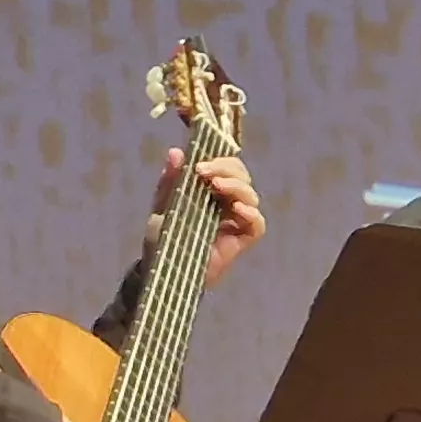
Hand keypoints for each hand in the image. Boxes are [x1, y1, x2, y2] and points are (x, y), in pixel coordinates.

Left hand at [150, 150, 266, 285]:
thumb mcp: (163, 206)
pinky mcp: (243, 239)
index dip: (219, 160)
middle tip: (205, 172)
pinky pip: (257, 224)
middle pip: (241, 176)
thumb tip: (175, 152)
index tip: (199, 164)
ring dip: (236, 186)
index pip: (226, 166)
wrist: (163, 270)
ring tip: (216, 185)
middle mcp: (227, 202)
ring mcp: (237, 220)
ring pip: (251, 196)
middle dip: (227, 169)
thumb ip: (170, 181)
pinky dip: (251, 213)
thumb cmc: (163, 239)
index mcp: (210, 190)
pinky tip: (237, 209)